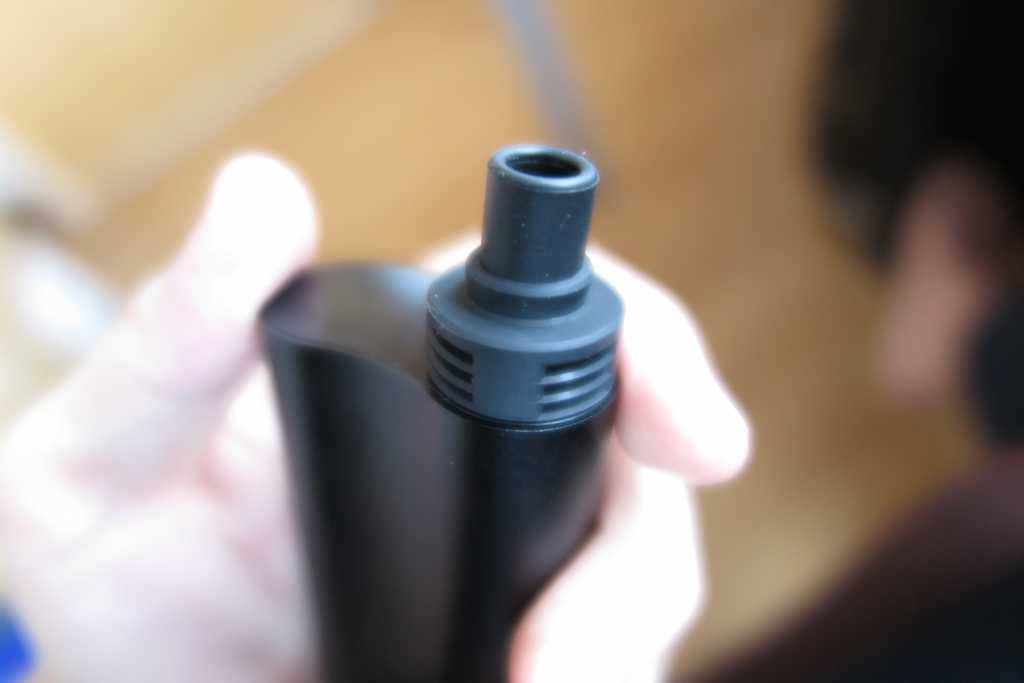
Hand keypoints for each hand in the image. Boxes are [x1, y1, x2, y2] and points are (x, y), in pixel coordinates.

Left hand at [0, 154, 749, 682]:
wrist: (130, 679)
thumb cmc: (111, 553)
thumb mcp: (114, 442)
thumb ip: (180, 333)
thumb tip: (261, 194)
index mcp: (418, 364)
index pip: (569, 320)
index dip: (654, 356)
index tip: (694, 434)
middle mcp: (486, 449)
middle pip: (638, 469)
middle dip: (634, 563)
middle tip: (553, 664)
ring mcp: (513, 550)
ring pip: (642, 578)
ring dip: (615, 645)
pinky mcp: (518, 638)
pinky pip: (607, 654)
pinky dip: (593, 673)